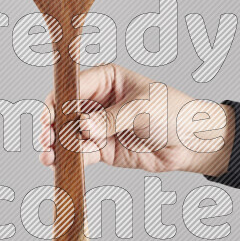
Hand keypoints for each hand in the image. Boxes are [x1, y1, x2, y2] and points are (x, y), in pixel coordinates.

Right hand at [39, 64, 234, 175]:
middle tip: (48, 138)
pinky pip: (81, 153)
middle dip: (54, 125)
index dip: (58, 101)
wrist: (191, 143)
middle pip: (66, 111)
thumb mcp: (142, 109)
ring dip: (57, 144)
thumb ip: (111, 120)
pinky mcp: (104, 149)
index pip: (73, 86)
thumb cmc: (173, 112)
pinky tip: (59, 162)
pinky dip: (70, 158)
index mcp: (107, 79)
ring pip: (69, 134)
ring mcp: (99, 127)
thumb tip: (85, 128)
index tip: (51, 116)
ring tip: (49, 155)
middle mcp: (99, 102)